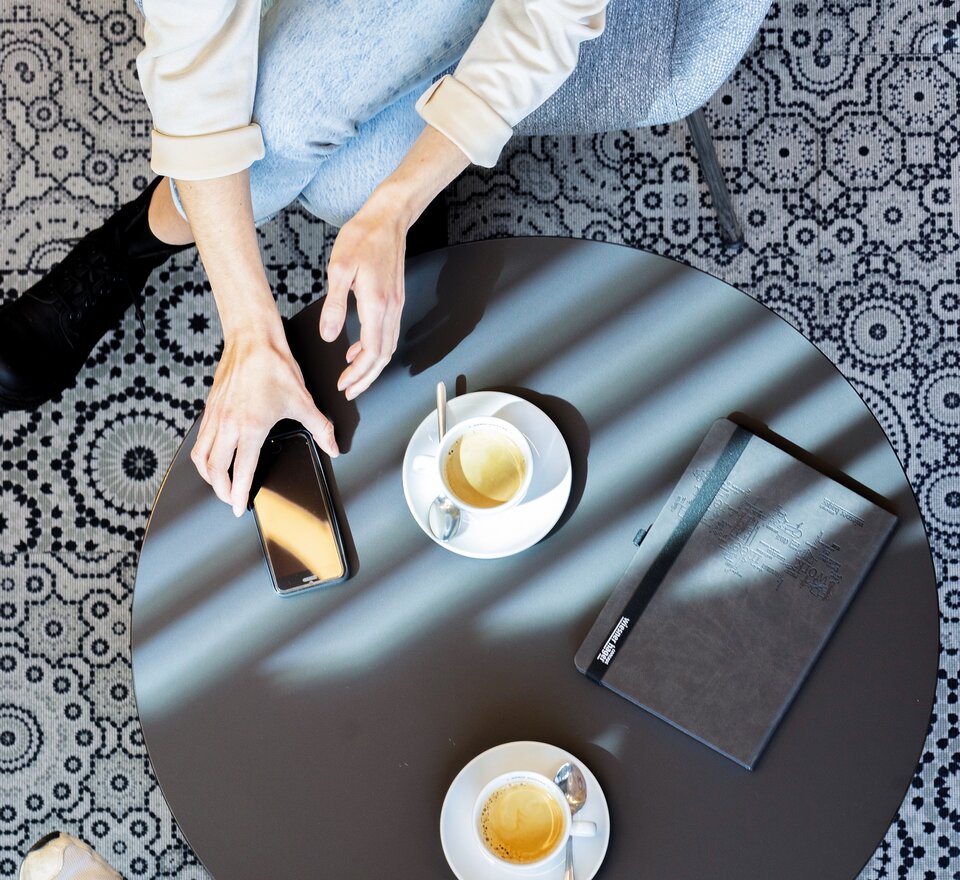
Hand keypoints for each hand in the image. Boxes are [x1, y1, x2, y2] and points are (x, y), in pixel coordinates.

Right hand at [191, 325, 338, 516]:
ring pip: (201, 456)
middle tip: (231, 499)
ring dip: (209, 475)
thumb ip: (320, 428)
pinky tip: (213, 457)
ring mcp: (215, 416)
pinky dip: (204, 455)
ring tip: (220, 484)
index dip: (239, 493)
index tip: (240, 507)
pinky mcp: (209, 408)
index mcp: (250, 427)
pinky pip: (200, 439)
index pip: (241, 470)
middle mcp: (227, 424)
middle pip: (214, 469)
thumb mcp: (303, 401)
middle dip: (222, 490)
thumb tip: (333, 447)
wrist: (252, 339)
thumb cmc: (274, 366)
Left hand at [319, 196, 406, 399]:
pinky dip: (375, 348)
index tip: (344, 384)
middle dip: (367, 378)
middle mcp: (391, 308)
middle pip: (383, 356)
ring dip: (372, 366)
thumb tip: (329, 335)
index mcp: (377, 304)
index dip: (358, 374)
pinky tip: (359, 349)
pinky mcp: (395, 300)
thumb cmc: (363, 238)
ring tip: (354, 377)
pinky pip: (388, 333)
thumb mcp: (338, 270)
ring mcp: (396, 305)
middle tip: (349, 390)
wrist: (388, 219)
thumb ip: (334, 306)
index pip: (371, 352)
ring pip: (388, 347)